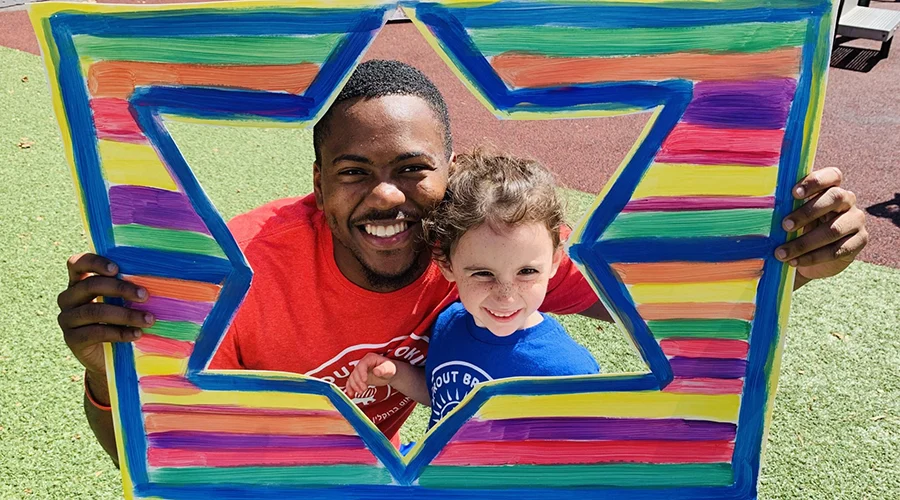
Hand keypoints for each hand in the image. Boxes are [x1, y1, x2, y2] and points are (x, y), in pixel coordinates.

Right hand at [57, 253, 153, 400]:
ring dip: (126, 314)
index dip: (95, 263)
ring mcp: (67, 319)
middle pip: (90, 285)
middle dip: (120, 288)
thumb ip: (128, 289)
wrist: (108, 357)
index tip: (117, 270)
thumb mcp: (123, 302)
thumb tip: (157, 278)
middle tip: (144, 295)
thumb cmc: (120, 321)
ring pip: (94, 311)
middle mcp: (68, 298)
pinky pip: (95, 332)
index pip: (78, 264)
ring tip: (148, 319)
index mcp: (79, 283)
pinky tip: (137, 334)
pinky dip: (119, 333)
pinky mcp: (71, 339)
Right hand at [346, 353, 396, 394]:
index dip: (362, 372)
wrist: (388, 373)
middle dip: (358, 382)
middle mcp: (362, 364)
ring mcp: (359, 371)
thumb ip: (384, 369)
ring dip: (354, 386)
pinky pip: (350, 382)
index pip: (362, 364)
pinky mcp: (358, 378)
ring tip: (361, 392)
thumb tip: (376, 371)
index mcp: (369, 358)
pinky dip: (349, 388)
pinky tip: (351, 394)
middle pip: (356, 372)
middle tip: (364, 389)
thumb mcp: (389, 368)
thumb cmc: (389, 368)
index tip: (365, 380)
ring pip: (352, 378)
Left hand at [775, 168, 867, 280]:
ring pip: (834, 229)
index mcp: (831, 187)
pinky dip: (813, 257)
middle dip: (806, 212)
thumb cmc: (799, 229)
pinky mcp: (859, 241)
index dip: (814, 181)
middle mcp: (847, 201)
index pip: (832, 175)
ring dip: (804, 243)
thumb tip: (763, 207)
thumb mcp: (793, 216)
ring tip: (782, 253)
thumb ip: (787, 207)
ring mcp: (856, 221)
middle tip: (784, 225)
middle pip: (834, 198)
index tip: (793, 193)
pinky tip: (795, 262)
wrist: (813, 258)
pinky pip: (837, 250)